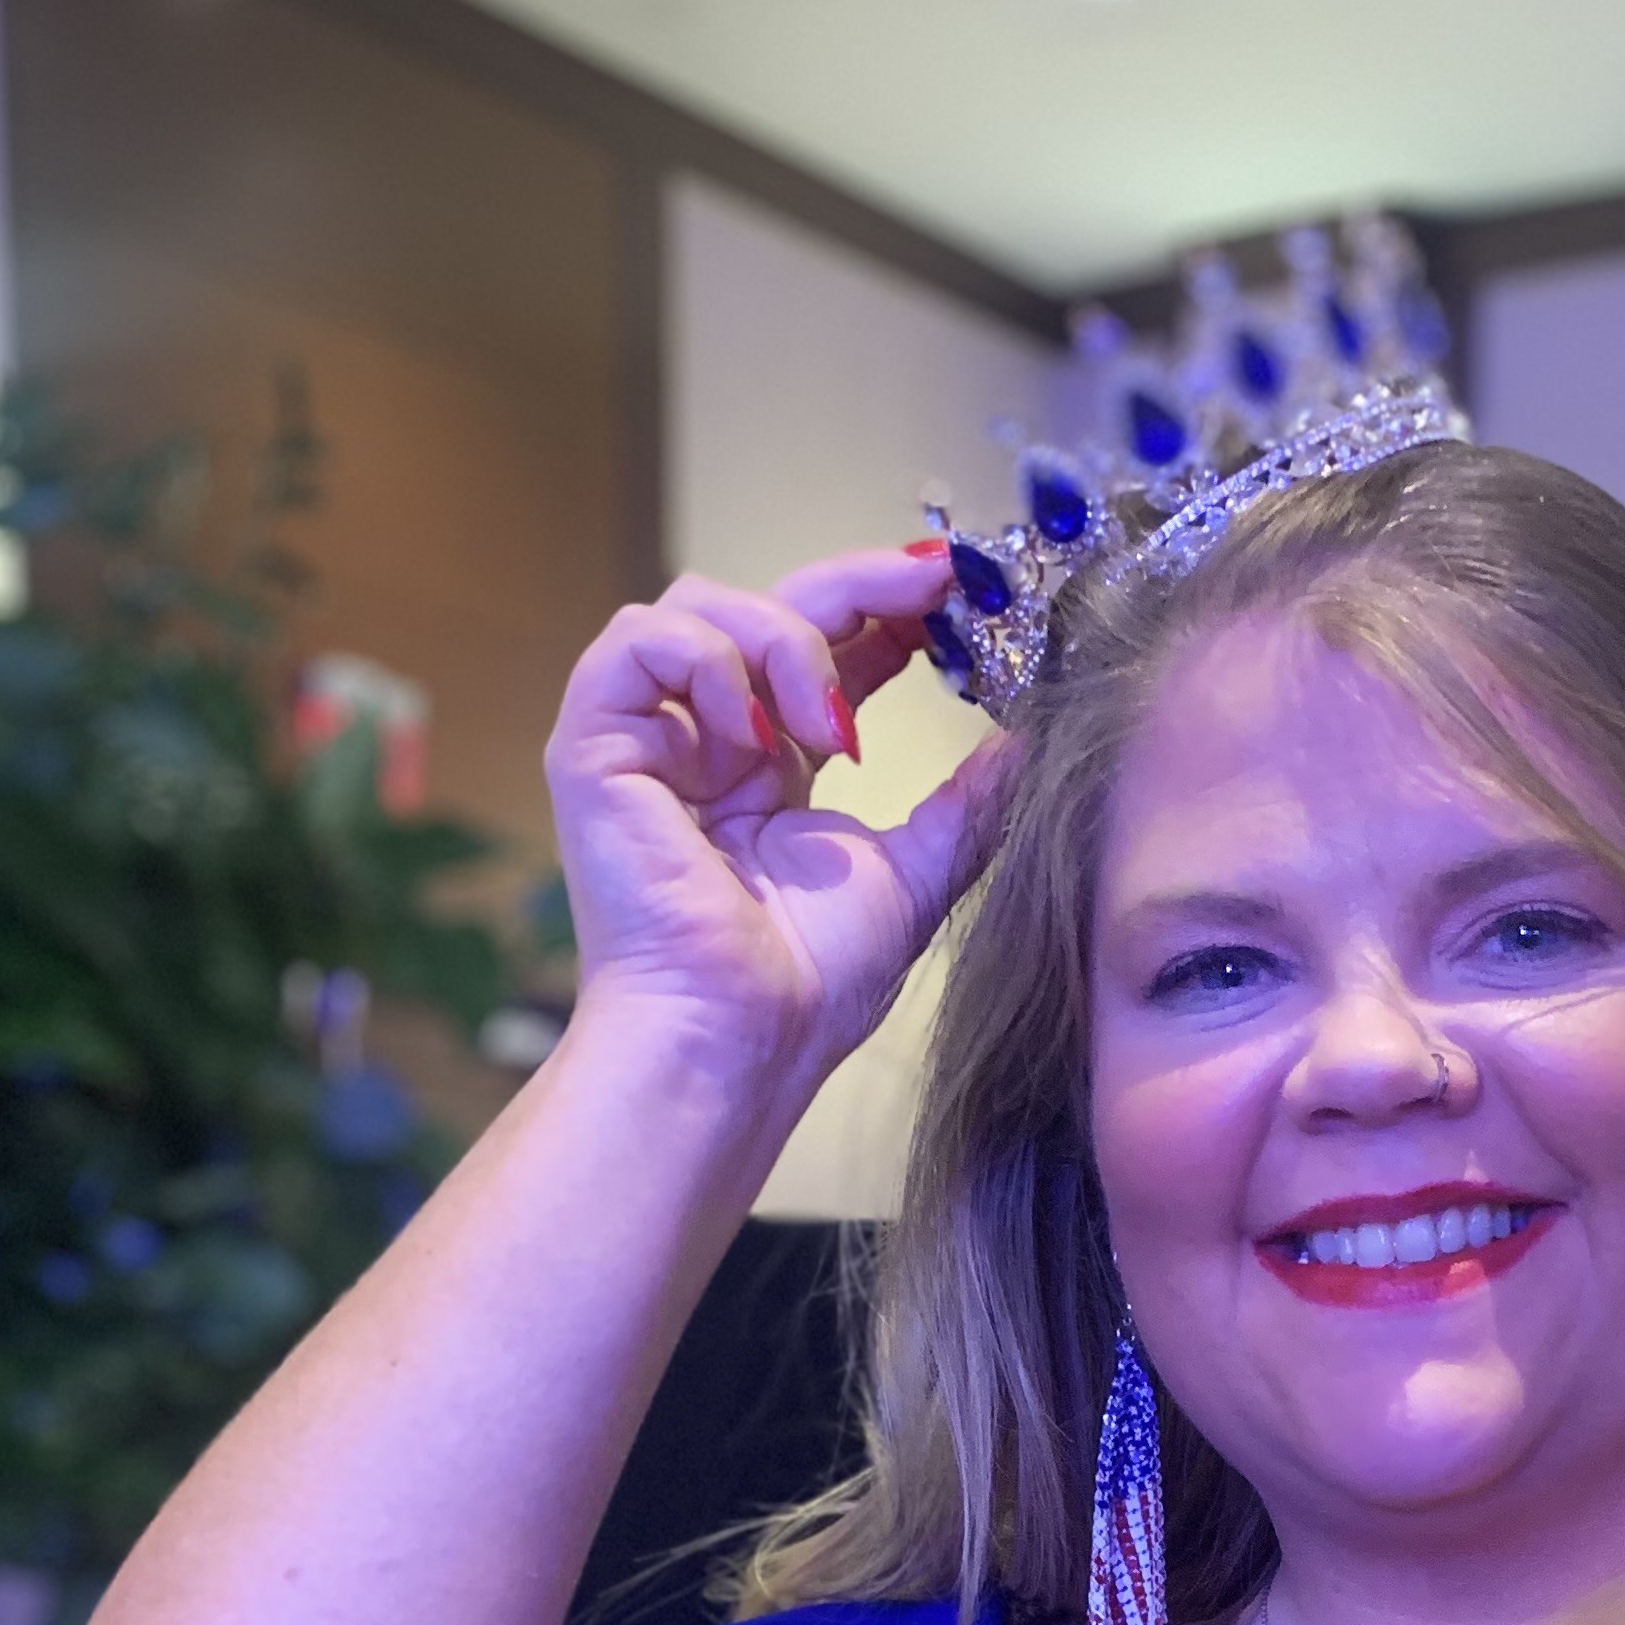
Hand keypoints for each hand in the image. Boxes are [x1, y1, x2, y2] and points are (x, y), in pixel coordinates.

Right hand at [541, 544, 1021, 1087]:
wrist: (738, 1041)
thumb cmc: (810, 985)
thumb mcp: (915, 876)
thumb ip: (968, 806)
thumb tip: (1029, 743)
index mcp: (772, 765)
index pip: (827, 648)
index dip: (886, 609)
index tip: (957, 592)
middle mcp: (706, 740)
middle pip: (770, 602)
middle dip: (859, 583)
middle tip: (931, 585)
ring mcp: (647, 738)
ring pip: (702, 605)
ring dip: (785, 643)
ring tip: (833, 733)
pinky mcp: (594, 744)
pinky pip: (638, 639)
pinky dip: (706, 663)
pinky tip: (755, 731)